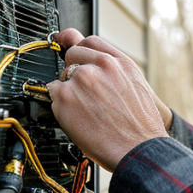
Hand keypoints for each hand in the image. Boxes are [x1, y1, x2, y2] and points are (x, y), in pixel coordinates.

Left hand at [47, 29, 170, 171]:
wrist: (139, 150)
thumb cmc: (141, 128)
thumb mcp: (136, 89)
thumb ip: (114, 73)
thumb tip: (95, 65)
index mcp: (121, 63)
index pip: (91, 42)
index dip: (78, 47)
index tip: (68, 45)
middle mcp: (102, 66)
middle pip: (72, 55)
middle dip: (74, 71)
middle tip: (83, 94)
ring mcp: (82, 79)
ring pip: (63, 76)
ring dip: (67, 90)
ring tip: (84, 111)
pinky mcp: (65, 97)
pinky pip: (51, 93)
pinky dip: (58, 105)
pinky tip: (74, 117)